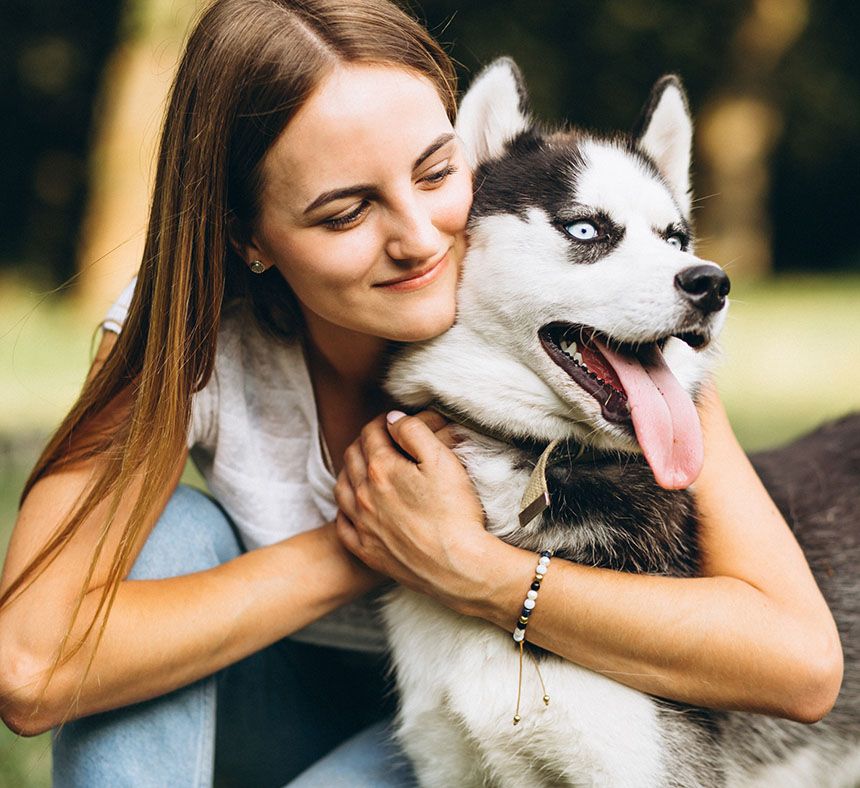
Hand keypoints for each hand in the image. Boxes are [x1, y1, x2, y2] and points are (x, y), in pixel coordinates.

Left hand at [333, 409, 489, 608]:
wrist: (457, 566)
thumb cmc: (455, 512)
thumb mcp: (442, 459)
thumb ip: (414, 432)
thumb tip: (393, 419)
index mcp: (381, 469)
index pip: (371, 433)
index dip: (382, 422)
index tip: (393, 422)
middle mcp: (364, 495)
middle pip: (353, 457)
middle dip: (364, 442)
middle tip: (379, 440)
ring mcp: (362, 524)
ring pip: (342, 488)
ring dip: (350, 471)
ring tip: (363, 467)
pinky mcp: (366, 550)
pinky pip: (343, 524)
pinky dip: (345, 509)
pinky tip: (355, 507)